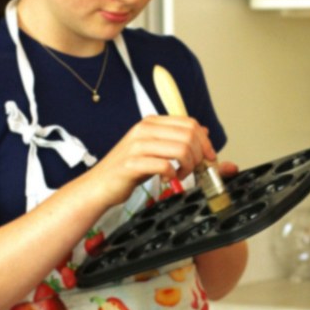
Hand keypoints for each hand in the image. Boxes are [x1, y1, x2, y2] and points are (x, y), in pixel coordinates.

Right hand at [94, 115, 217, 207]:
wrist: (99, 186)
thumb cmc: (128, 170)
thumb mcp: (155, 150)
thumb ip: (176, 140)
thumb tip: (204, 131)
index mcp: (151, 123)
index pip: (189, 123)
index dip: (205, 140)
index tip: (209, 157)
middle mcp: (144, 129)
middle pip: (188, 135)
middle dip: (198, 155)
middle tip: (194, 170)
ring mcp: (137, 145)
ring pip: (180, 149)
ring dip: (188, 166)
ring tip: (181, 176)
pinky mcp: (132, 163)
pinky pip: (165, 166)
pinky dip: (173, 175)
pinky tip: (168, 180)